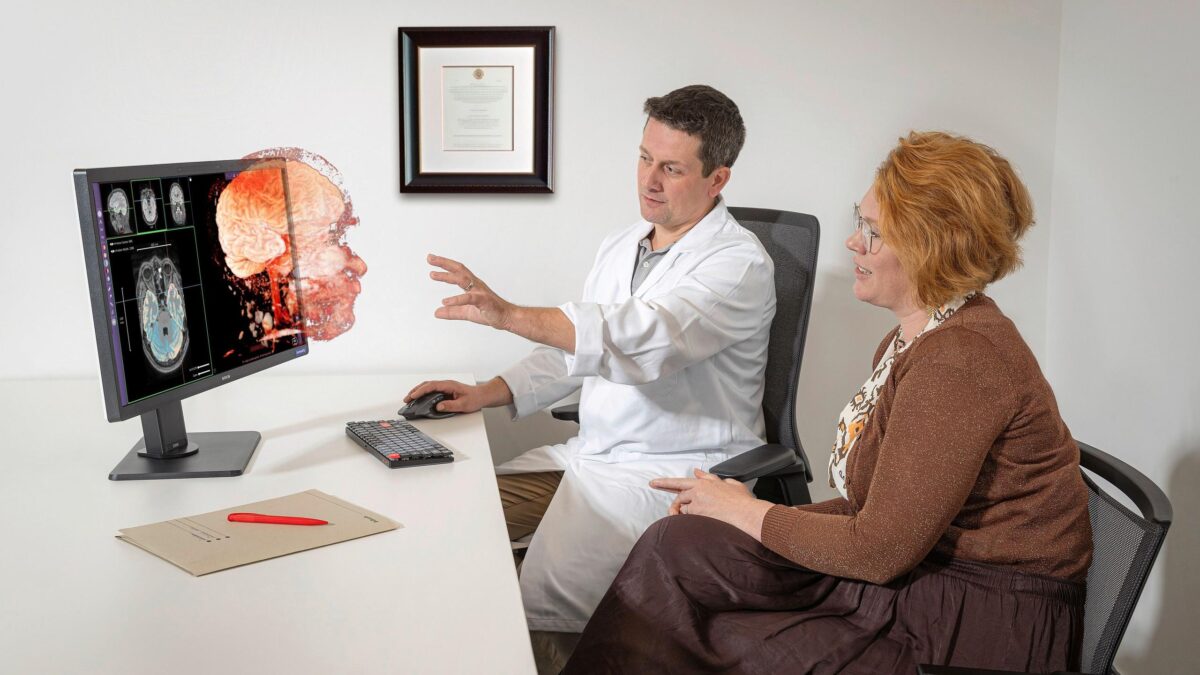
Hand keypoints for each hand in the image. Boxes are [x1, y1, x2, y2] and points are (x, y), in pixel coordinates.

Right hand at [403, 377, 511, 413]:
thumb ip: (451, 405)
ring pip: (428, 386)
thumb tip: (438, 406)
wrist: (482, 396)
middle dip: (415, 391)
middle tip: (406, 399)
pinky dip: (423, 393)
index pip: (431, 386)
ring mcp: (445, 387)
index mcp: (449, 385)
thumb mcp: (464, 405)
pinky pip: (431, 390)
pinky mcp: (445, 391)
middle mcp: (446, 384)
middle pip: (427, 385)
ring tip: (409, 399)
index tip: (413, 396)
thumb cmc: (475, 398)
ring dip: (418, 392)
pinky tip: (419, 399)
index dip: (421, 391)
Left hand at [428, 254, 514, 329]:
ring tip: (433, 275)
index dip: (445, 264)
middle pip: (459, 270)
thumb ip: (451, 312)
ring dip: (447, 276)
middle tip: (430, 258)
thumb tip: (436, 312)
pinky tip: (445, 301)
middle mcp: (476, 285)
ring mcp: (480, 291)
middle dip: (444, 263)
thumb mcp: (466, 312)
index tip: (432, 259)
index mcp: (472, 285)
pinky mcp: (483, 301)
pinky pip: (469, 298)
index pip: (457, 271)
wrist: (507, 318)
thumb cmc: (490, 311)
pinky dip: (456, 299)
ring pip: (463, 280)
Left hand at [650, 468, 772, 540]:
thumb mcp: (728, 483)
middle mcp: (698, 490)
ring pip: (684, 507)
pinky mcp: (698, 512)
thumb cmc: (742, 500)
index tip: (653, 483)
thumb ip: (710, 477)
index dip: (665, 483)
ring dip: (687, 513)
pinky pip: (688, 516)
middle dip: (676, 504)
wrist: (747, 513)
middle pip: (680, 496)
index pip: (680, 481)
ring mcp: (697, 501)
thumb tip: (698, 472)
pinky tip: (700, 522)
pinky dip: (690, 519)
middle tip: (673, 512)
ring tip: (698, 518)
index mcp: (705, 482)